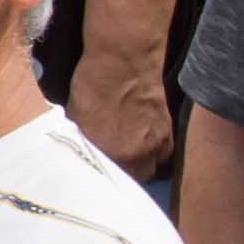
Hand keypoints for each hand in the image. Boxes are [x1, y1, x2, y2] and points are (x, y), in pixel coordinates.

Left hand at [68, 47, 174, 178]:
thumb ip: (83, 142)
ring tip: (132, 153)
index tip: (100, 172)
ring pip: (148, 171)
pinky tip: (146, 141)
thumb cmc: (92, 85)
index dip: (103, 177)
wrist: (123, 62)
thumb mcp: (76, 118)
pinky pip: (162, 156)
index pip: (104, 181)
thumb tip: (84, 153)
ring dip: (140, 165)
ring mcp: (151, 148)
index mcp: (103, 154)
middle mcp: (130, 157)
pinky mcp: (167, 136)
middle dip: (124, 174)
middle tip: (117, 163)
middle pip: (130, 180)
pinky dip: (155, 152)